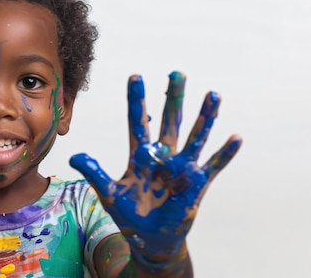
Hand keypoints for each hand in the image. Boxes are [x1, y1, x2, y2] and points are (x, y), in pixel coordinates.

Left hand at [70, 72, 241, 268]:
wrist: (150, 238)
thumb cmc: (130, 215)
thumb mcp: (109, 193)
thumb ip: (95, 173)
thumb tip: (75, 156)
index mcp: (140, 156)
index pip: (138, 122)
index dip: (136, 100)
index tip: (135, 76)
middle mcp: (163, 156)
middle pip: (169, 121)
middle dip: (173, 98)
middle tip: (177, 73)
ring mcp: (181, 168)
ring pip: (195, 137)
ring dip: (205, 117)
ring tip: (213, 95)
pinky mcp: (196, 184)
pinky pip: (213, 165)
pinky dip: (224, 153)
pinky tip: (236, 137)